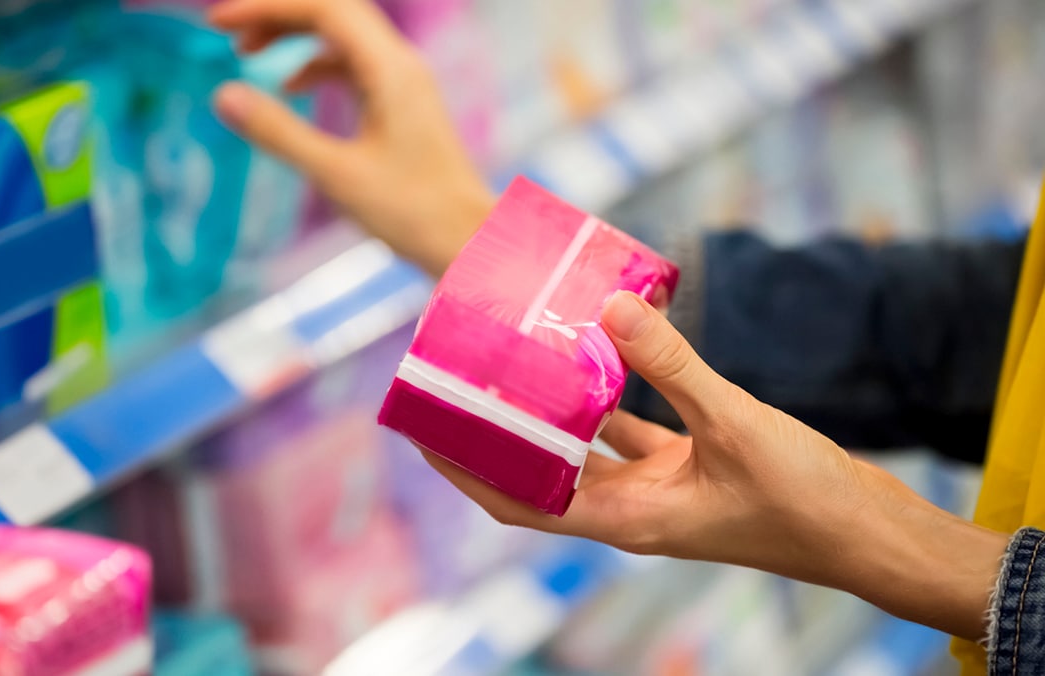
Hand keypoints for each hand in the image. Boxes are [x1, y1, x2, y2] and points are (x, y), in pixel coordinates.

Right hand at [208, 0, 494, 276]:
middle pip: (333, 10)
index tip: (217, 23)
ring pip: (343, 35)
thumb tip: (223, 95)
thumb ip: (279, 132)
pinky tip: (291, 87)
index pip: (323, 7)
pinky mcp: (404, 105)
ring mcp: (406, 83)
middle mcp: (402, 65)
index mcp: (390, 71)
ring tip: (247, 53)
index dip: (267, 7)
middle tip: (229, 34)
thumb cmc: (413, 214)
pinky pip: (355, 63)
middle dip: (278, 14)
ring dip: (294, 36)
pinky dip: (317, 64)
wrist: (467, 242)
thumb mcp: (335, 174)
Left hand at [423, 290, 1006, 640]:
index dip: (464, 468)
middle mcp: (630, 508)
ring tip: (519, 360)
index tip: (424, 429)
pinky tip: (602, 352)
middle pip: (537, 473)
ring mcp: (658, 490)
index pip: (517, 499)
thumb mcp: (735, 424)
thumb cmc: (806, 501)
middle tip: (463, 382)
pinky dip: (610, 397)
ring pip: (583, 449)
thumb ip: (671, 365)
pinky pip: (630, 430)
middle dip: (496, 435)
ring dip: (551, 412)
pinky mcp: (689, 468)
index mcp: (625, 518)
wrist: (869, 534)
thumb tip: (608, 308)